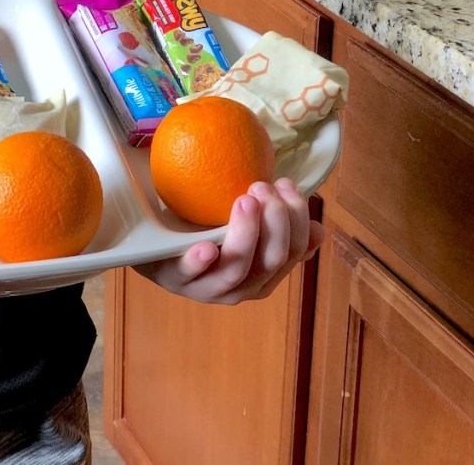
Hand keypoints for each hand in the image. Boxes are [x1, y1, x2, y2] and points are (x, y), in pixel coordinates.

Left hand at [134, 178, 323, 304]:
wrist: (155, 247)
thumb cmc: (207, 233)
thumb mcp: (246, 230)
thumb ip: (279, 230)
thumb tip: (318, 230)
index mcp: (264, 276)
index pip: (293, 251)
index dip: (297, 218)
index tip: (286, 184)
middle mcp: (241, 288)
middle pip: (271, 261)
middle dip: (276, 221)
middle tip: (262, 187)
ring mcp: (206, 289)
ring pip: (236, 270)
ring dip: (245, 233)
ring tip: (245, 200)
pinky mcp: (174, 280)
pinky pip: (189, 275)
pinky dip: (200, 261)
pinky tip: (206, 246)